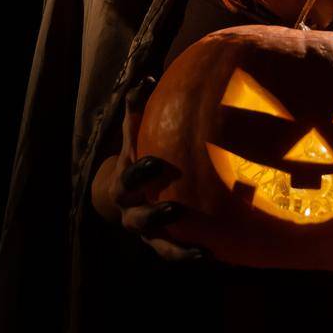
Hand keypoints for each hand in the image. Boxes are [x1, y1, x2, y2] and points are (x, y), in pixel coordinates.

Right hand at [90, 76, 211, 262]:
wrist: (119, 195)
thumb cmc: (135, 153)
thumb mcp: (133, 135)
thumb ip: (137, 109)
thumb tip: (147, 75)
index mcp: (123, 183)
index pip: (127, 178)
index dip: (139, 172)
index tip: (155, 162)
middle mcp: (130, 211)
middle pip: (137, 217)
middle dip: (154, 214)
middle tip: (175, 208)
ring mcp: (145, 233)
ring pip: (158, 245)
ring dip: (177, 248)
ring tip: (202, 251)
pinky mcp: (160, 245)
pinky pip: (175, 254)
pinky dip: (191, 257)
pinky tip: (214, 257)